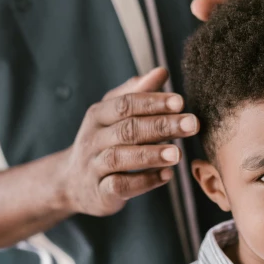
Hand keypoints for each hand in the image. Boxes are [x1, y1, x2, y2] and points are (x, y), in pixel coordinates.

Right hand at [59, 67, 198, 216]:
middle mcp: (93, 139)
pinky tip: (167, 175)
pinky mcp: (100, 192)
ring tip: (178, 153)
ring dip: (152, 155)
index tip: (181, 102)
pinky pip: (120, 186)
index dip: (153, 102)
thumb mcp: (114, 114)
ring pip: (120, 157)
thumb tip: (162, 71)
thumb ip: (137, 94)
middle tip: (192, 124)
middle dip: (162, 126)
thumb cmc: (103, 141)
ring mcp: (94, 166)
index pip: (125, 104)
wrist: (71, 182)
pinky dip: (145, 181)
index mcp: (98, 115)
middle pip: (127, 129)